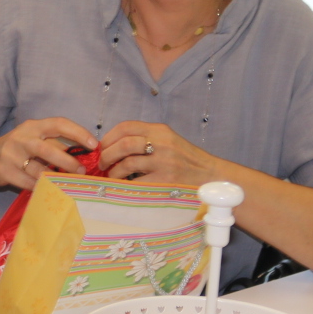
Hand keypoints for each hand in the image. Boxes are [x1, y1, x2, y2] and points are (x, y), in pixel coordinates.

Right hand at [0, 117, 97, 189]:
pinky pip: (28, 183)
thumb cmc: (20, 147)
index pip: (58, 124)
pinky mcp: (4, 171)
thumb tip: (84, 154)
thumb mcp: (35, 138)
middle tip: (81, 171)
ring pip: (38, 170)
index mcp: (33, 126)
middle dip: (67, 162)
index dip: (78, 133)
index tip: (94, 144)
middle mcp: (21, 138)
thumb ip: (55, 143)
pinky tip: (48, 188)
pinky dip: (41, 187)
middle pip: (48, 149)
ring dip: (55, 178)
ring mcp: (11, 155)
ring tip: (66, 183)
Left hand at [98, 121, 223, 185]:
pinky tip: (123, 187)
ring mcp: (164, 162)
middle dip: (107, 154)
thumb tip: (113, 146)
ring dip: (114, 171)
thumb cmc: (186, 160)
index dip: (109, 136)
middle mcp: (162, 142)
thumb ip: (146, 139)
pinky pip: (136, 182)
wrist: (211, 176)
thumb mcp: (169, 141)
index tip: (101, 147)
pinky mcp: (166, 180)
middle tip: (102, 164)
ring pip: (127, 163)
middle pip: (124, 144)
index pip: (126, 126)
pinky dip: (125, 185)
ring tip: (112, 176)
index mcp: (160, 130)